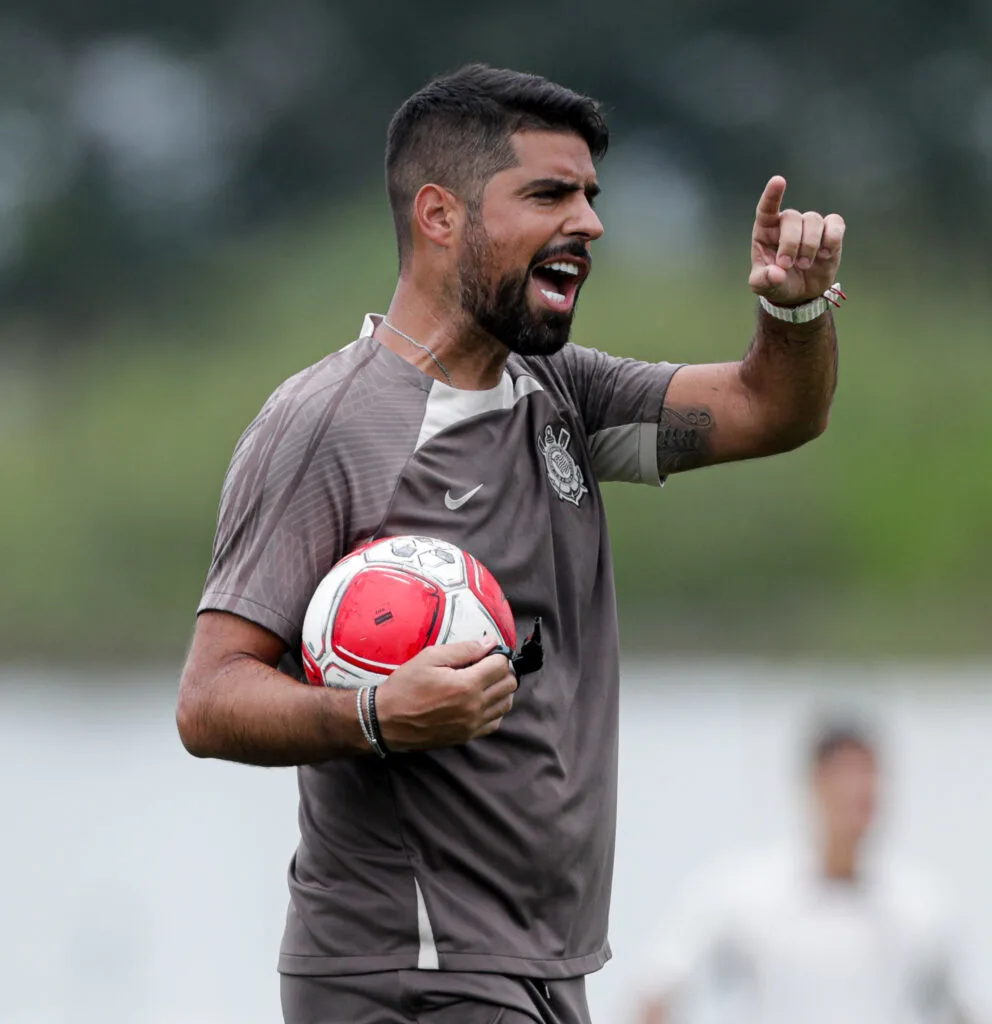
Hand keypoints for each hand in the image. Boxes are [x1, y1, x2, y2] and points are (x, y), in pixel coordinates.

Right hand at [374, 641, 516, 750]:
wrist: (386, 720)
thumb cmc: (405, 686)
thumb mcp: (430, 658)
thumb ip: (464, 649)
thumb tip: (489, 643)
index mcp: (467, 685)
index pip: (502, 666)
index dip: (497, 654)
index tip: (487, 651)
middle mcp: (474, 707)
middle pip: (509, 685)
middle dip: (502, 670)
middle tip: (486, 665)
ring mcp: (472, 725)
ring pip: (506, 704)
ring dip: (500, 690)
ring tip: (483, 682)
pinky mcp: (467, 736)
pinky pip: (495, 722)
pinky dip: (494, 709)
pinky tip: (479, 701)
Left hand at [749, 176, 844, 305]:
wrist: (800, 293)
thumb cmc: (777, 283)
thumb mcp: (763, 286)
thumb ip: (764, 280)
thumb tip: (776, 273)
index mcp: (766, 231)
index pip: (767, 209)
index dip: (772, 195)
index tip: (778, 181)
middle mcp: (787, 224)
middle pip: (792, 217)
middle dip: (791, 243)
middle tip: (787, 264)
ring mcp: (809, 226)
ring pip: (813, 220)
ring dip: (810, 245)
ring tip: (805, 265)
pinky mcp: (829, 232)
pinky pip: (835, 224)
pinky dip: (832, 238)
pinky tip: (826, 254)